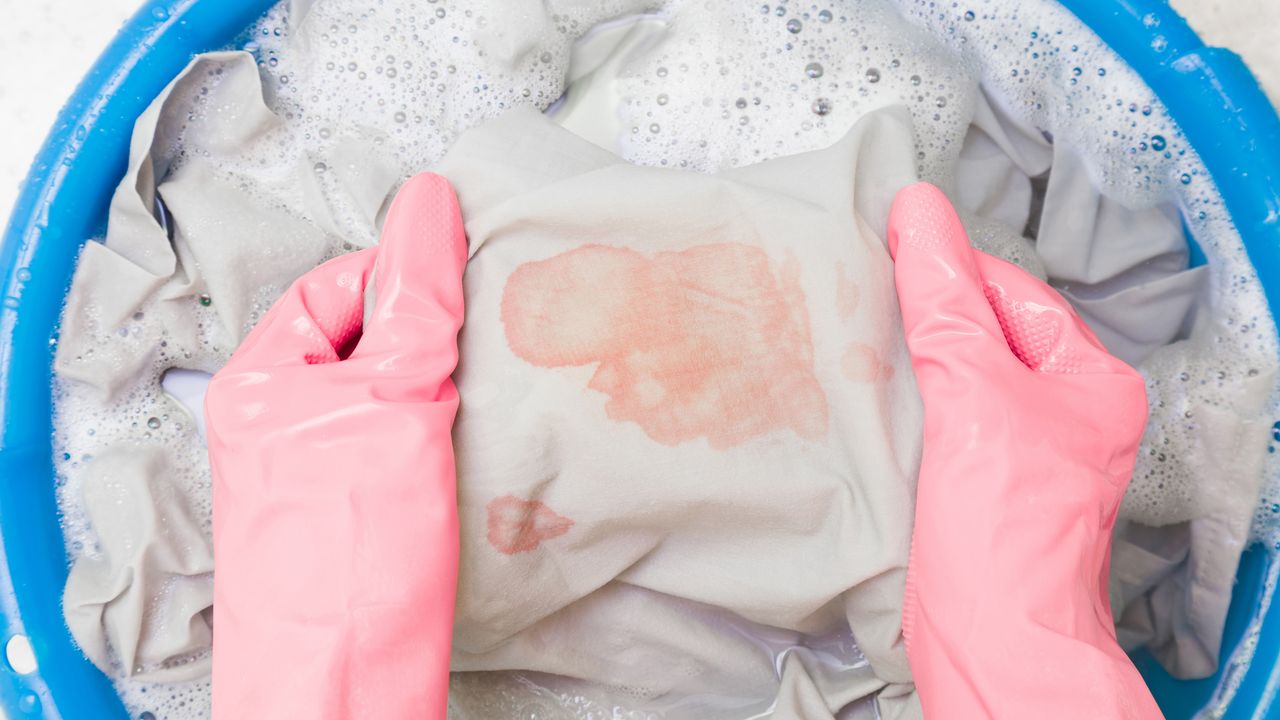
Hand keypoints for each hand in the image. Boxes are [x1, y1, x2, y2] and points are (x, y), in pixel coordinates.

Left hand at [205, 174, 465, 718]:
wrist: (348, 685)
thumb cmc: (353, 554)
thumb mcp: (393, 402)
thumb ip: (414, 303)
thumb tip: (429, 202)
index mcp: (261, 382)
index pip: (335, 288)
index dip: (398, 280)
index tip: (457, 290)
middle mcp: (280, 421)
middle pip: (365, 339)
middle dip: (426, 340)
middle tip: (478, 349)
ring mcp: (318, 468)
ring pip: (391, 393)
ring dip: (442, 390)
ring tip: (479, 404)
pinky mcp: (358, 510)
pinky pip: (405, 444)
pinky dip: (443, 437)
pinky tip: (474, 451)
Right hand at [890, 183, 1162, 718]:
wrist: (989, 639)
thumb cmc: (1003, 526)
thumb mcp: (972, 393)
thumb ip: (944, 300)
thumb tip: (918, 209)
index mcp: (1091, 382)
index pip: (1012, 294)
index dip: (950, 267)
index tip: (885, 238)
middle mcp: (1065, 413)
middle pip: (985, 333)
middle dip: (926, 310)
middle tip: (861, 280)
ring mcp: (1021, 451)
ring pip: (957, 377)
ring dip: (908, 355)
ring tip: (853, 324)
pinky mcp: (978, 483)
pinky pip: (940, 419)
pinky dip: (903, 399)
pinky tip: (863, 387)